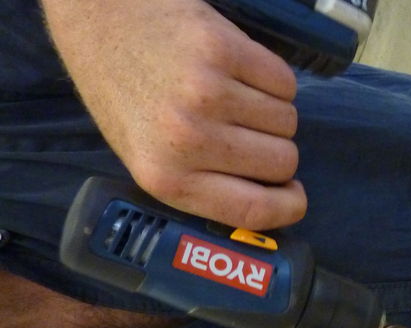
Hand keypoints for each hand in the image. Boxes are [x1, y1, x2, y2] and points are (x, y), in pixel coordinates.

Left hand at [42, 0, 305, 229]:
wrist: (100, 19)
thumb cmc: (126, 94)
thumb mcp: (149, 159)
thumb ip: (203, 187)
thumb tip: (271, 202)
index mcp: (167, 178)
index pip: (255, 210)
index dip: (289, 207)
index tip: (294, 195)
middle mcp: (187, 139)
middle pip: (282, 161)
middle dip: (276, 149)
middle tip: (246, 132)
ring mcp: (206, 92)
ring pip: (288, 120)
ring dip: (273, 112)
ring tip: (235, 97)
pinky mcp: (223, 49)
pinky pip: (284, 82)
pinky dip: (272, 79)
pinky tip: (239, 71)